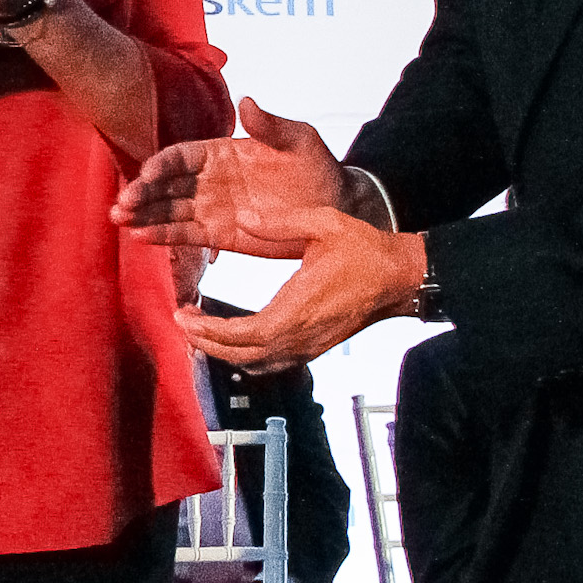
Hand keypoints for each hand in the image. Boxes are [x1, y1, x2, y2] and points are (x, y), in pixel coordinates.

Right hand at [115, 98, 351, 255]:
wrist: (340, 211)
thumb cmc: (319, 170)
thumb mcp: (300, 141)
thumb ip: (271, 125)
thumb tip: (246, 101)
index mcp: (221, 153)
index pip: (181, 156)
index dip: (162, 164)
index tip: (148, 174)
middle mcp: (208, 180)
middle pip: (166, 185)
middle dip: (142, 193)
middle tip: (123, 203)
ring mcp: (211, 208)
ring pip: (168, 210)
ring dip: (142, 215)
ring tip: (119, 221)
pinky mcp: (218, 235)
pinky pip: (185, 235)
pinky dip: (163, 236)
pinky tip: (140, 238)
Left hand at [176, 209, 426, 372]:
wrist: (401, 278)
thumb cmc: (366, 250)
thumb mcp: (325, 223)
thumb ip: (280, 222)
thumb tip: (242, 218)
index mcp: (299, 308)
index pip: (245, 335)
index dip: (210, 331)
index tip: (183, 315)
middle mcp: (301, 335)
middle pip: (242, 356)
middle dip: (206, 342)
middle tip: (181, 320)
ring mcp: (309, 346)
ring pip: (256, 364)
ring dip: (223, 352)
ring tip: (199, 329)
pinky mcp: (315, 347)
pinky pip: (272, 363)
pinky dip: (245, 356)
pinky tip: (231, 338)